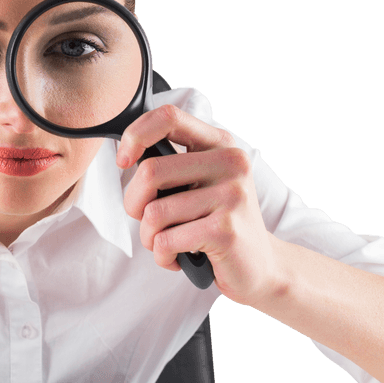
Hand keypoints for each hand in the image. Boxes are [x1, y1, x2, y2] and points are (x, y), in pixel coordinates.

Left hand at [117, 104, 284, 307]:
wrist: (261, 266)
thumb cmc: (217, 223)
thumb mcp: (201, 183)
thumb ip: (172, 165)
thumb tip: (127, 156)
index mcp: (220, 144)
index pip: (168, 117)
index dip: (134, 135)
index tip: (123, 160)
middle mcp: (231, 163)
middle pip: (150, 171)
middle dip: (134, 204)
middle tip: (149, 222)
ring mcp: (231, 196)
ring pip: (153, 213)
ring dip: (149, 237)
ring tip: (169, 244)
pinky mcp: (225, 230)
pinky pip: (165, 242)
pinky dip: (163, 256)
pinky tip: (180, 258)